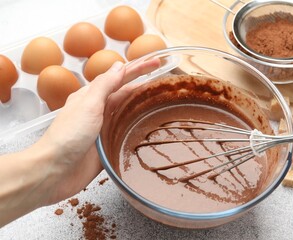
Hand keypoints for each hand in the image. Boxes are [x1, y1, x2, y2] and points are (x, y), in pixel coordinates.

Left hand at [35, 59, 160, 204]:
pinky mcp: (108, 147)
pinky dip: (138, 128)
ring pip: (128, 113)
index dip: (138, 69)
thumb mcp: (88, 105)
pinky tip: (149, 128)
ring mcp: (104, 129)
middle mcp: (99, 111)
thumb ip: (104, 85)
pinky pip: (126, 134)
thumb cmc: (68, 136)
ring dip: (143, 106)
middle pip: (126, 94)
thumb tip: (119, 66)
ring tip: (162, 102)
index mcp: (92, 97)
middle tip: (164, 80)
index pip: (120, 78)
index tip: (156, 62)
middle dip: (144, 85)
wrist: (55, 171)